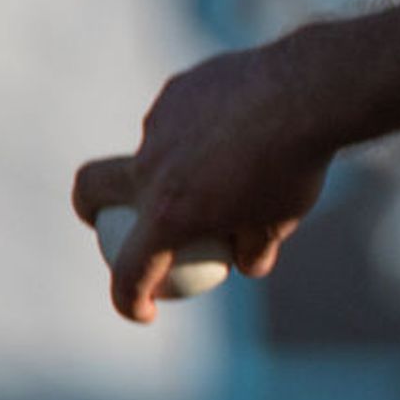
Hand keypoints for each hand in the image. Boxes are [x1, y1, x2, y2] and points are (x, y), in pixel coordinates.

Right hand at [70, 37, 343, 323]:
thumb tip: (243, 264)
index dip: (130, 298)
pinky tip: (239, 122)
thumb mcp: (281, 220)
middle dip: (90, 207)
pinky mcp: (176, 91)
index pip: (131, 271)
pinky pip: (178, 117)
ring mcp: (158, 125)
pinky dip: (197, 128)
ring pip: (152, 148)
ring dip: (173, 161)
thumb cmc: (297, 166)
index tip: (144, 308)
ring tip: (226, 159)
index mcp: (169, 214)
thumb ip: (254, 248)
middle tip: (117, 217)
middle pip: (91, 188)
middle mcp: (150, 168)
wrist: (310, 93)